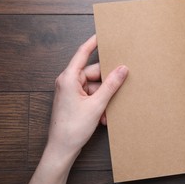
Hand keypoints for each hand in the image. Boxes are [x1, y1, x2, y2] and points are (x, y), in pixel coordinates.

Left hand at [46, 35, 127, 161]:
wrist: (62, 149)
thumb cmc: (73, 128)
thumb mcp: (97, 105)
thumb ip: (111, 85)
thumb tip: (123, 69)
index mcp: (69, 78)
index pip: (83, 53)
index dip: (93, 42)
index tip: (103, 34)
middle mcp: (68, 82)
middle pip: (93, 73)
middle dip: (107, 83)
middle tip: (121, 86)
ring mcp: (71, 92)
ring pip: (94, 86)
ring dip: (104, 98)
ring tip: (108, 111)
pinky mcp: (74, 101)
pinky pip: (91, 96)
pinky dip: (99, 104)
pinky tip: (103, 116)